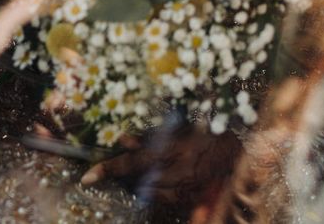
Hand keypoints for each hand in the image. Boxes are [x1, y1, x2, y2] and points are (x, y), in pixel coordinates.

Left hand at [80, 124, 242, 207]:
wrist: (237, 145)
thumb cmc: (204, 126)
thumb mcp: (176, 125)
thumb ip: (149, 135)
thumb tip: (124, 140)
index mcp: (173, 150)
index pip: (132, 162)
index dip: (108, 169)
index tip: (87, 177)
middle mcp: (178, 172)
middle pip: (138, 180)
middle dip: (121, 175)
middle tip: (110, 169)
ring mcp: (186, 188)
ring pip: (148, 192)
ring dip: (135, 183)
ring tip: (128, 174)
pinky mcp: (192, 196)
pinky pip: (164, 199)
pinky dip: (152, 191)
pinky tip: (148, 183)